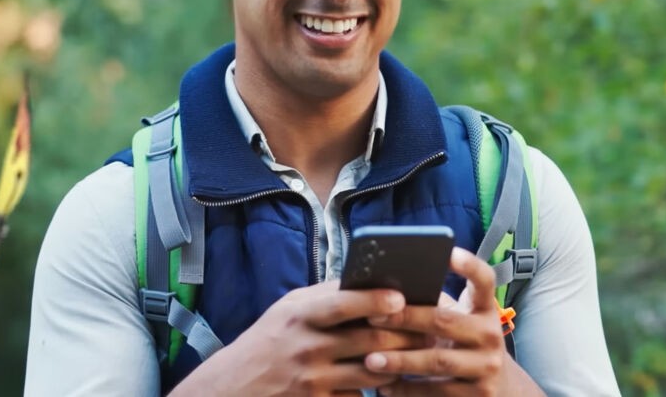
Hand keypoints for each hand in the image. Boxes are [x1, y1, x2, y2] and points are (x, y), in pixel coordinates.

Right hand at [170, 280, 426, 396]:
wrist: (233, 389)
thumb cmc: (268, 342)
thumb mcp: (287, 311)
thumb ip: (325, 297)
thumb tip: (370, 279)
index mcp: (299, 315)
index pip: (342, 303)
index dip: (374, 299)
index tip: (402, 296)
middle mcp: (306, 346)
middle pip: (367, 338)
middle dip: (404, 334)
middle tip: (432, 328)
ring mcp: (312, 380)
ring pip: (372, 370)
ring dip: (400, 362)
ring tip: (423, 353)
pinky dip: (380, 389)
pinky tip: (396, 382)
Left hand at [362, 248, 542, 395]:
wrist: (500, 389)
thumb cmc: (464, 345)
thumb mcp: (460, 322)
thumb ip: (437, 306)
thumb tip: (386, 289)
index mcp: (485, 309)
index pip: (484, 280)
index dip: (469, 265)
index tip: (448, 252)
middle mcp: (491, 335)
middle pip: (445, 321)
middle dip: (406, 318)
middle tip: (372, 318)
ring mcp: (487, 367)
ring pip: (437, 361)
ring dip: (400, 360)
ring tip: (370, 359)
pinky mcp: (479, 396)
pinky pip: (436, 392)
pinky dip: (407, 390)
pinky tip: (384, 387)